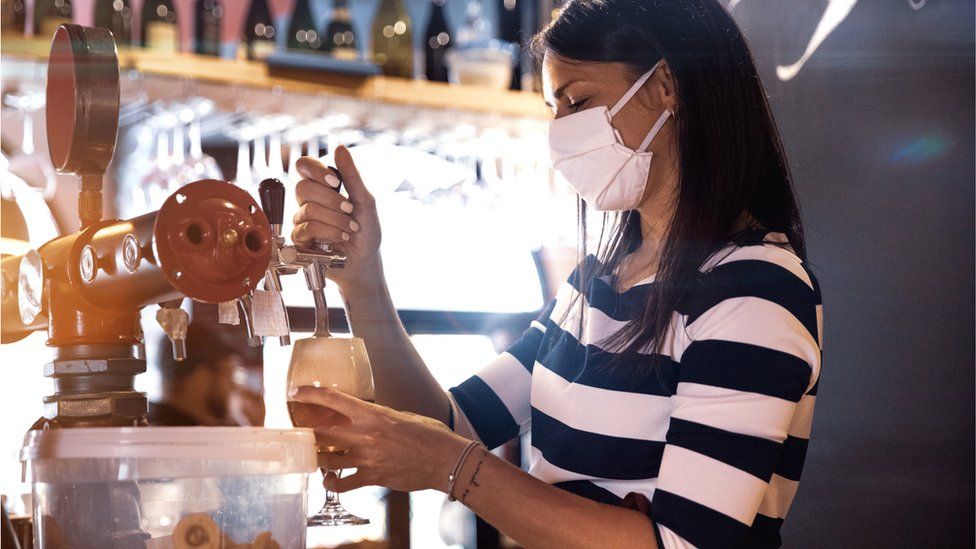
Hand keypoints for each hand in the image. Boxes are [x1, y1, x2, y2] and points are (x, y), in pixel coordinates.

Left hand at [289, 386, 470, 493]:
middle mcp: (365, 435)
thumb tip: (366, 417)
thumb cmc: (429, 434)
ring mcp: (366, 457)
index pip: (333, 399)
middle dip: (304, 430)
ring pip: (324, 459)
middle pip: (320, 431)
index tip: (296, 392)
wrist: (445, 459)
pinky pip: (342, 483)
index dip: (310, 393)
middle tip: (298, 429)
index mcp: (373, 414)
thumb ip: (379, 417)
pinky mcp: (372, 477)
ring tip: (312, 455)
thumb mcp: (401, 416)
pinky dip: (331, 482)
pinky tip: (329, 479)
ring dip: (314, 458)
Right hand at [292, 146, 382, 291]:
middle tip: (349, 210)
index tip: (335, 181)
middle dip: (331, 200)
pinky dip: (330, 232)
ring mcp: (302, 219)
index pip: (304, 166)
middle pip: (303, 188)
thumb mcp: (365, 201)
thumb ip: (352, 176)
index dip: (315, 170)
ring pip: (308, 209)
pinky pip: (307, 228)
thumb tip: (339, 148)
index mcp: (322, 186)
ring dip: (336, 220)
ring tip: (350, 229)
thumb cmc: (366, 232)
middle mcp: (309, 201)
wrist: (365, 261)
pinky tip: (342, 237)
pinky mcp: (300, 239)